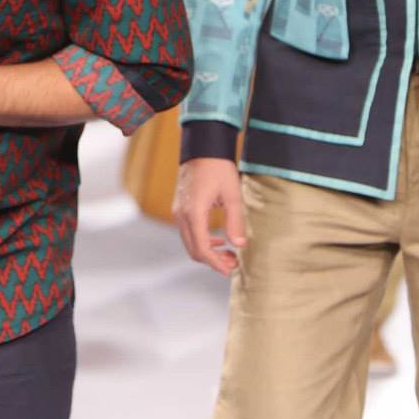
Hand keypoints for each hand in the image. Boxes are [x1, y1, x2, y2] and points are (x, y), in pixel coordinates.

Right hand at [174, 157, 247, 274]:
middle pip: (194, 250)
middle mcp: (182, 215)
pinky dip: (202, 241)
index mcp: (194, 213)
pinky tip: (219, 239)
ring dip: (208, 252)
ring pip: (190, 243)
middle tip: (234, 263)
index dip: (217, 263)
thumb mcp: (232, 194)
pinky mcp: (181, 208)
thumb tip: (239, 245)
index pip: (202, 249)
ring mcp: (179, 212)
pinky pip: (188, 233)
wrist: (202, 147)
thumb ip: (235, 221)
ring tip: (230, 253)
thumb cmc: (218, 168)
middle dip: (213, 261)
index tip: (232, 270)